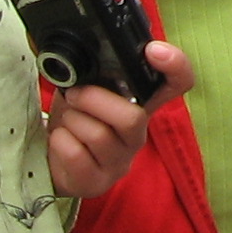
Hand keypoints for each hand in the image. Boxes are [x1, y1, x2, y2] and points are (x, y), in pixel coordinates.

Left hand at [47, 41, 189, 201]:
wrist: (53, 160)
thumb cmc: (76, 118)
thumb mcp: (86, 89)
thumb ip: (95, 74)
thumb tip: (87, 56)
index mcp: (141, 104)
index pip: (178, 83)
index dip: (176, 65)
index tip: (154, 50)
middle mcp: (137, 133)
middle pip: (133, 117)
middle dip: (94, 100)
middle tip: (74, 94)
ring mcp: (120, 161)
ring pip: (99, 135)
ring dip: (72, 121)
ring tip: (66, 121)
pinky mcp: (98, 182)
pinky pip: (76, 155)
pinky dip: (60, 141)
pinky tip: (60, 140)